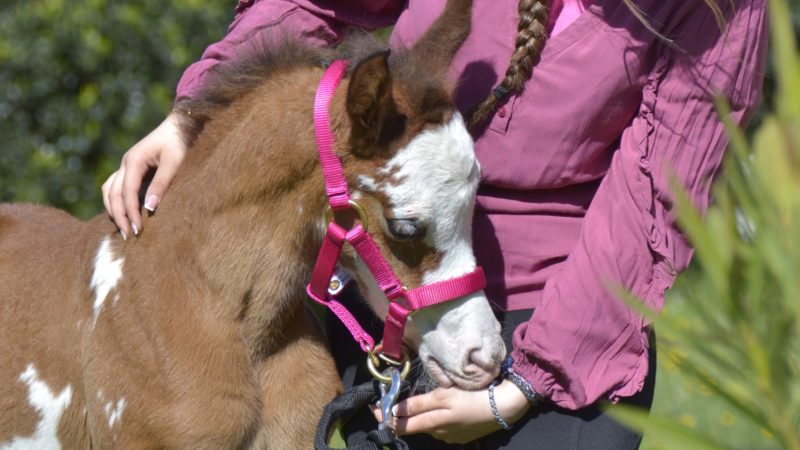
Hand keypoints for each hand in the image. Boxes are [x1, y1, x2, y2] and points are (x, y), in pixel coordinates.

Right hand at [102, 112, 186, 237]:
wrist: (181, 126)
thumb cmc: (180, 143)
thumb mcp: (174, 163)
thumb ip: (161, 184)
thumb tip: (149, 208)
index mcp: (134, 161)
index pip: (126, 192)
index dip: (130, 212)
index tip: (137, 230)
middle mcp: (125, 163)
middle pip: (113, 194)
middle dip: (119, 216)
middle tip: (128, 236)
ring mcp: (126, 166)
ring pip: (110, 191)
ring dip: (113, 209)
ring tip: (123, 228)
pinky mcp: (131, 169)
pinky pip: (116, 187)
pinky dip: (116, 201)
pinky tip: (123, 214)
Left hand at [373, 380, 531, 443]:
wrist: (502, 408)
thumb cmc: (471, 398)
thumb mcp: (443, 396)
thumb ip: (418, 404)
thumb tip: (395, 410)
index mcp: (433, 423)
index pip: (402, 426)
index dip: (386, 418)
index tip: (375, 410)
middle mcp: (438, 433)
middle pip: (413, 427)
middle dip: (397, 418)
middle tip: (384, 408)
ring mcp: (450, 436)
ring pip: (427, 426)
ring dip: (417, 418)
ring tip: (410, 406)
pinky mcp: (460, 436)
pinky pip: (441, 428)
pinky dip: (433, 420)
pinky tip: (438, 411)